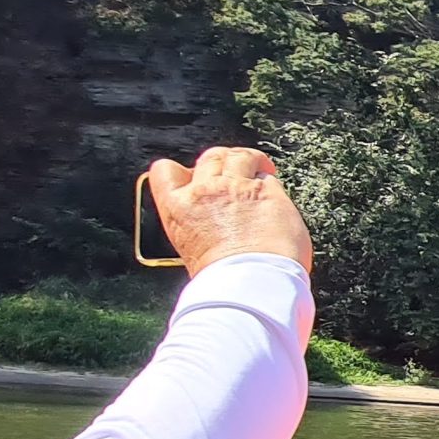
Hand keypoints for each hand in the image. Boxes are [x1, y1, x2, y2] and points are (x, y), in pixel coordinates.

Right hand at [146, 146, 312, 275]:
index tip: (193, 178)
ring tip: (260, 169)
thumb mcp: (191, 249)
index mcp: (177, 208)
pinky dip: (270, 181)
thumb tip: (211, 223)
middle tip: (235, 172)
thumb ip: (198, 224)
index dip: (179, 171)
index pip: (164, 171)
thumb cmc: (222, 279)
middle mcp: (205, 192)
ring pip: (240, 156)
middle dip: (222, 160)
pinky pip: (268, 176)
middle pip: (210, 157)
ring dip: (249, 160)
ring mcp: (238, 188)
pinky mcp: (268, 193)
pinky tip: (274, 193)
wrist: (250, 282)